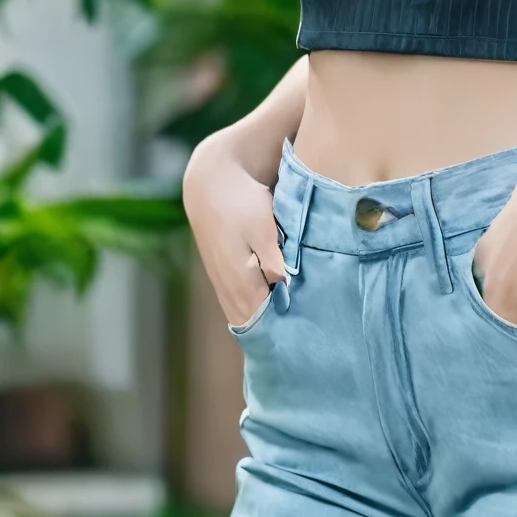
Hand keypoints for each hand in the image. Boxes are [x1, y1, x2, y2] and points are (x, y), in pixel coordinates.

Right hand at [183, 128, 287, 327]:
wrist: (210, 183)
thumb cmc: (241, 202)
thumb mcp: (262, 226)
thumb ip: (272, 260)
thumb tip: (284, 289)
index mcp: (240, 281)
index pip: (263, 321)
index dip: (283, 330)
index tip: (305, 332)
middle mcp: (229, 289)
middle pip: (255, 323)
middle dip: (277, 329)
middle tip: (305, 330)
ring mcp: (223, 284)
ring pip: (245, 314)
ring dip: (266, 319)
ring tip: (294, 321)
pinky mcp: (222, 275)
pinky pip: (239, 303)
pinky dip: (256, 307)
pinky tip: (274, 304)